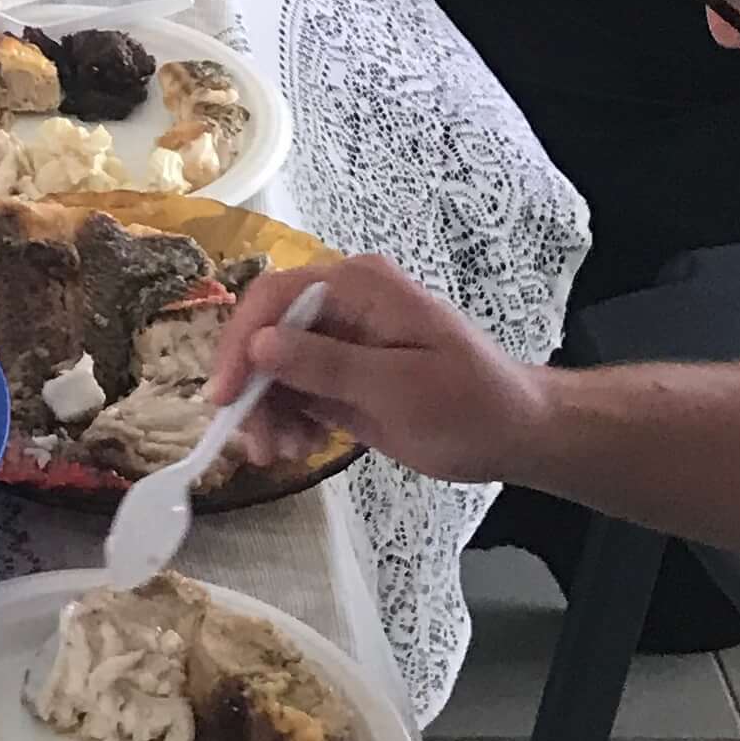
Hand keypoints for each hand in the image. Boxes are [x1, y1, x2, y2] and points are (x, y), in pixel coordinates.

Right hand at [202, 252, 545, 479]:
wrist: (515, 435)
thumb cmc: (469, 405)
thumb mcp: (400, 388)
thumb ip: (327, 365)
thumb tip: (259, 344)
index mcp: (358, 286)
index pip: (275, 297)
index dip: (240, 342)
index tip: (224, 396)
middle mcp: (341, 303)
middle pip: (265, 331)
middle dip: (251, 387)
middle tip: (255, 443)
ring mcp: (338, 337)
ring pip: (271, 364)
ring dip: (266, 409)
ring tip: (283, 454)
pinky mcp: (339, 371)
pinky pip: (291, 387)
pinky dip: (285, 417)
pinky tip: (299, 446)